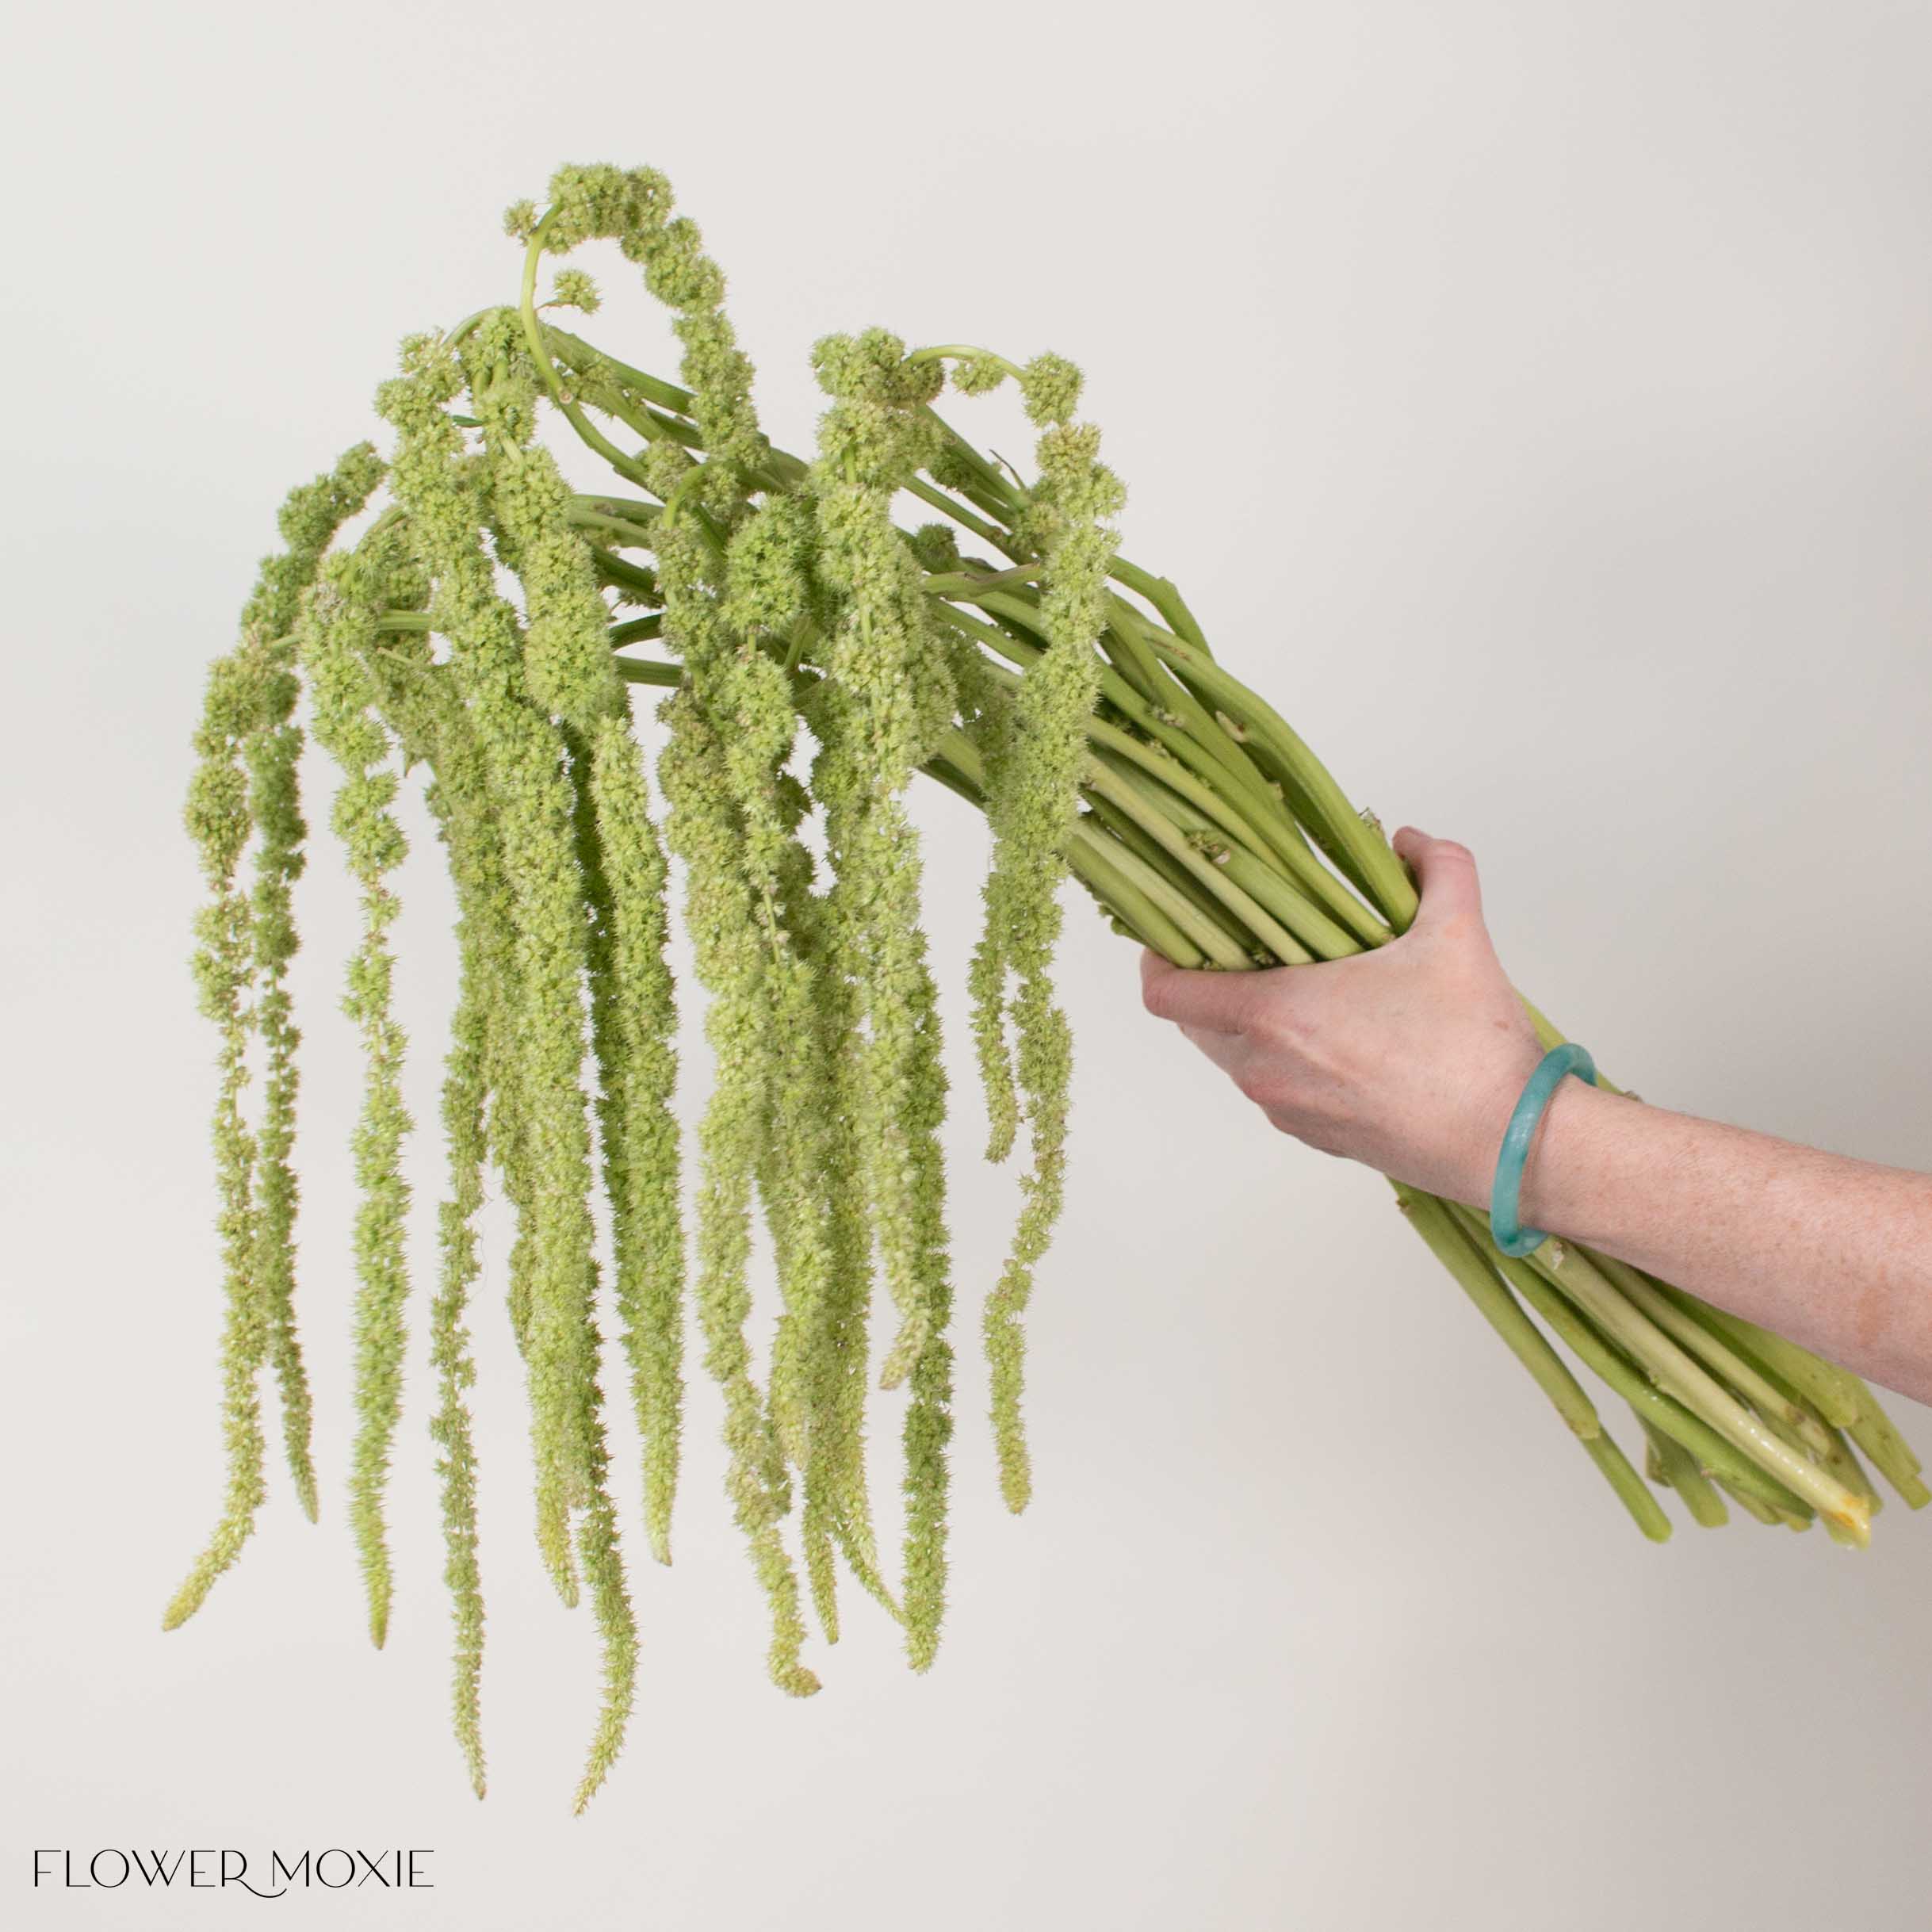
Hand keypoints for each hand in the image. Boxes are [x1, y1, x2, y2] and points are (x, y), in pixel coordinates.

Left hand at [1138, 827, 1542, 1203]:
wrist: (1512, 1147)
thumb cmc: (1473, 1048)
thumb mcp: (1458, 933)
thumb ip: (1436, 867)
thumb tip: (1409, 840)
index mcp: (1274, 1015)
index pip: (1166, 993)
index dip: (1158, 958)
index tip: (1178, 930)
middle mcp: (1265, 1069)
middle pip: (1196, 1022)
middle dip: (1211, 981)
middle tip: (1251, 945)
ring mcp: (1287, 1110)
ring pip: (1236, 1057)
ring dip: (1252, 1021)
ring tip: (1305, 984)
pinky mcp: (1317, 1138)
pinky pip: (1277, 1088)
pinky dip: (1288, 1059)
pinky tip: (1341, 1034)